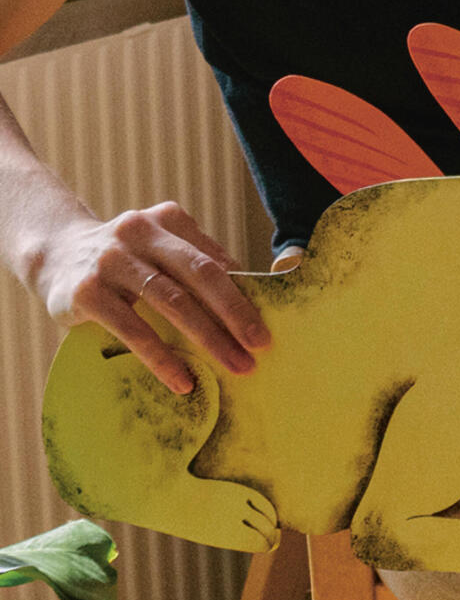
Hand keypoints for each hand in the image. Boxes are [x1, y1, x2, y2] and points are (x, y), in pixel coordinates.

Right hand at [37, 202, 269, 394]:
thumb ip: (196, 261)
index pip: (215, 259)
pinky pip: (133, 329)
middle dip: (235, 312)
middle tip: (260, 345)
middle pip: (201, 274)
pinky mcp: (87, 292)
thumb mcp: (159, 247)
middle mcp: (141, 233)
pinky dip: (162, 357)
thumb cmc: (124, 258)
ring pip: (171, 301)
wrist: (52, 253)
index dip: (245, 292)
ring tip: (234, 365)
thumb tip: (252, 290)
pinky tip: (183, 379)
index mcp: (168, 219)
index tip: (268, 324)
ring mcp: (112, 261)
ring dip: (208, 338)